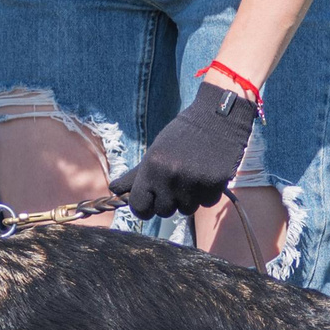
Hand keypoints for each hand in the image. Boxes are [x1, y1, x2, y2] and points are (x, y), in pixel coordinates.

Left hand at [109, 81, 256, 219]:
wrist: (216, 118)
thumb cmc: (181, 135)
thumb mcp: (155, 152)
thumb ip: (135, 176)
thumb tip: (113, 190)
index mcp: (152, 168)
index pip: (140, 206)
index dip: (144, 207)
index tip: (150, 203)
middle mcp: (170, 177)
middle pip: (164, 212)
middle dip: (169, 201)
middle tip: (176, 181)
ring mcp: (193, 182)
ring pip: (186, 210)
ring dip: (189, 198)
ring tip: (193, 175)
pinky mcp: (214, 184)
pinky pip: (207, 203)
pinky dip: (208, 193)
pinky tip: (208, 174)